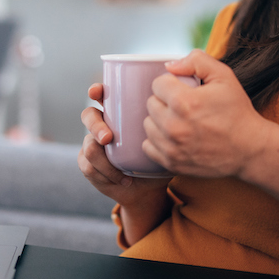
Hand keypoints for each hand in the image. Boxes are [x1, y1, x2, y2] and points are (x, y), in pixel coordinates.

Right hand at [78, 83, 170, 205]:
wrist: (147, 188)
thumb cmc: (158, 158)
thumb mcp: (166, 139)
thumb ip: (171, 121)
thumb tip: (189, 94)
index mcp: (117, 113)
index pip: (101, 95)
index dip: (96, 91)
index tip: (97, 92)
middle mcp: (102, 126)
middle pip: (88, 116)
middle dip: (95, 126)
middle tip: (108, 138)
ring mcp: (93, 145)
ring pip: (88, 146)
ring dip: (103, 160)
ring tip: (120, 172)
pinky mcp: (88, 165)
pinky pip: (88, 167)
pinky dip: (105, 175)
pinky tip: (119, 179)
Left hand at [143, 50, 269, 178]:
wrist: (250, 149)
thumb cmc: (237, 112)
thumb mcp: (224, 76)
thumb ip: (196, 61)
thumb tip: (169, 66)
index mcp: (184, 102)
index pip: (157, 84)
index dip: (171, 83)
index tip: (184, 89)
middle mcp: (174, 126)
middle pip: (151, 103)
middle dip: (165, 101)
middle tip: (184, 106)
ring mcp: (172, 147)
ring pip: (148, 124)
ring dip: (160, 120)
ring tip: (180, 121)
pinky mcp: (172, 163)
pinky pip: (148, 146)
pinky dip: (158, 140)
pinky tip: (174, 137)